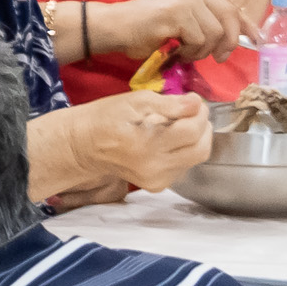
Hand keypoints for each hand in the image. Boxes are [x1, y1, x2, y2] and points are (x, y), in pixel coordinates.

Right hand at [46, 89, 210, 198]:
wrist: (83, 146)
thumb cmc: (106, 118)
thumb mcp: (133, 101)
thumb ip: (168, 103)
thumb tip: (196, 103)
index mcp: (145, 143)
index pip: (191, 130)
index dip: (199, 112)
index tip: (194, 100)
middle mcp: (153, 166)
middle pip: (200, 150)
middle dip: (203, 128)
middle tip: (194, 113)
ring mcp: (156, 179)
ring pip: (195, 159)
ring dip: (196, 139)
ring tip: (180, 125)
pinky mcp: (157, 185)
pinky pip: (184, 167)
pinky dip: (184, 151)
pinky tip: (170, 142)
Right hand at [80, 0, 250, 64]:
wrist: (114, 27)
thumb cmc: (144, 28)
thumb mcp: (182, 22)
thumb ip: (205, 23)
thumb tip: (235, 38)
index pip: (230, 7)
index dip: (246, 26)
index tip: (256, 41)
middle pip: (229, 19)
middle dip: (228, 43)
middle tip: (219, 58)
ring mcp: (185, 0)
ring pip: (215, 33)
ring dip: (203, 51)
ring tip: (185, 54)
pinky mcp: (177, 14)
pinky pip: (199, 40)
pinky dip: (190, 52)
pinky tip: (176, 52)